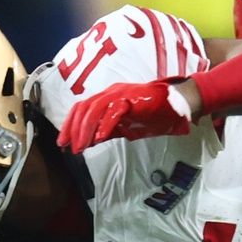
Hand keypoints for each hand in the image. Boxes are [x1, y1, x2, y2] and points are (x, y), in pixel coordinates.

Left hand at [58, 80, 191, 152]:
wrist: (178, 105)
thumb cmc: (154, 115)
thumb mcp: (126, 127)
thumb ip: (108, 132)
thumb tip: (89, 141)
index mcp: (107, 98)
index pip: (82, 108)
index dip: (70, 125)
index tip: (63, 143)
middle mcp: (111, 93)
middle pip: (84, 107)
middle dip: (73, 129)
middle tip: (70, 147)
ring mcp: (121, 94)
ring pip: (95, 108)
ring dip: (86, 129)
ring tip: (82, 146)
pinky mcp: (133, 100)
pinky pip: (115, 111)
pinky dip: (105, 125)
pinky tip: (100, 138)